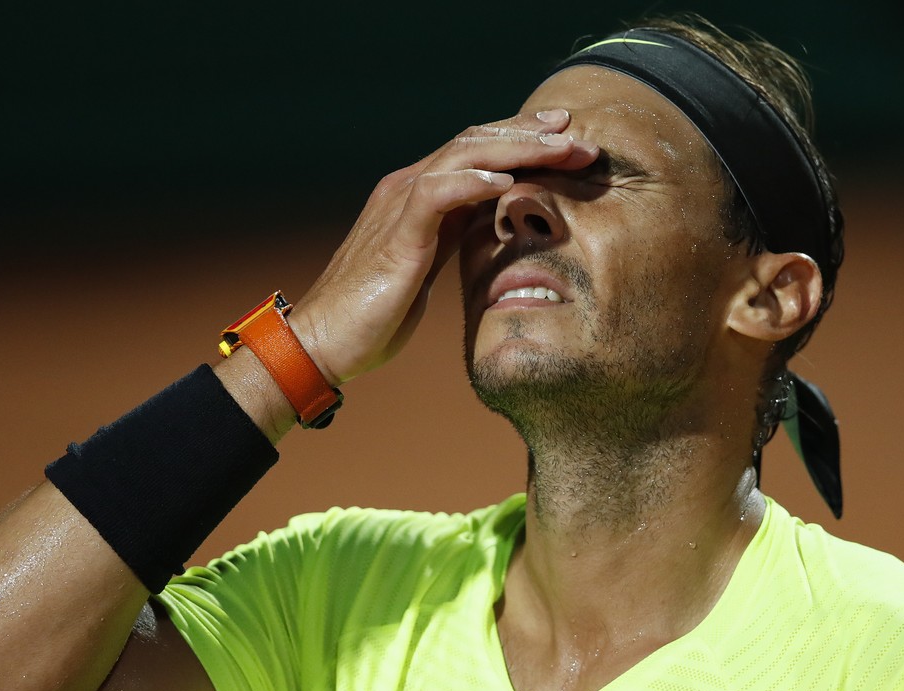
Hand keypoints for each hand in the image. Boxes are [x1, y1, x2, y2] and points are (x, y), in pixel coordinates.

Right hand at [288, 109, 598, 384]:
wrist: (324, 343)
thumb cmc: (375, 314)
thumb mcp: (429, 265)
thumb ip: (454, 236)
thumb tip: (493, 224)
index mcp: (419, 195)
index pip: (478, 150)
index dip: (523, 139)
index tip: (569, 138)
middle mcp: (408, 188)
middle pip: (476, 140)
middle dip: (532, 135)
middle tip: (579, 134)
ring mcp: (399, 207)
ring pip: (462, 155)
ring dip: (516, 149)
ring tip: (560, 150)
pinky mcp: (395, 237)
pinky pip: (436, 194)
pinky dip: (472, 183)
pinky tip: (506, 182)